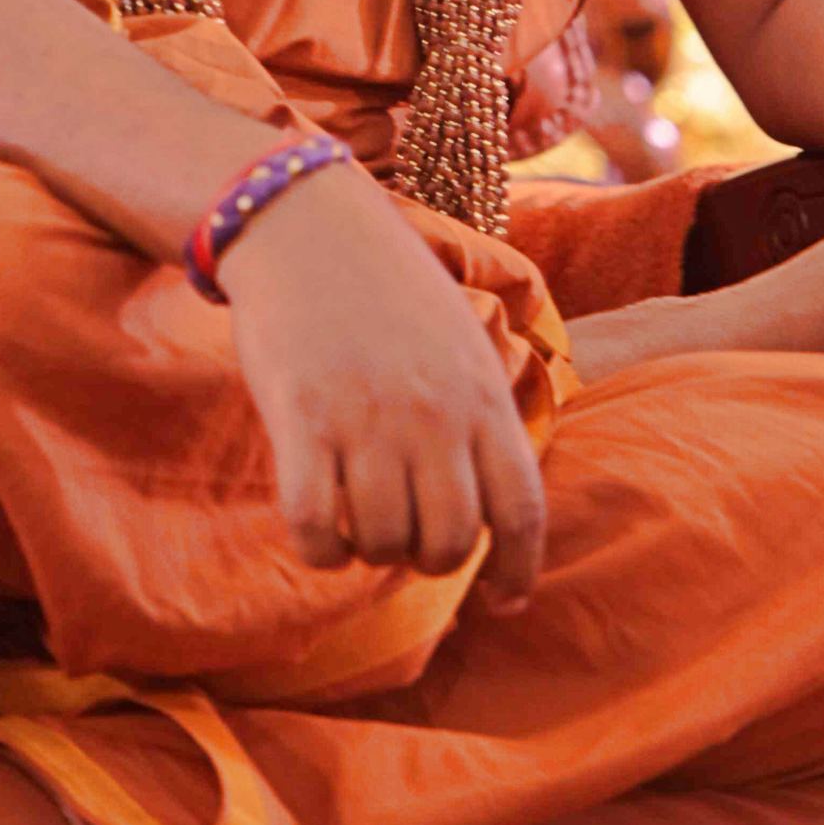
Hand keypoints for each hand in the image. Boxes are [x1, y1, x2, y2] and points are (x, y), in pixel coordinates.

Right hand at [218, 163, 547, 604]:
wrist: (306, 224)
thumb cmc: (387, 286)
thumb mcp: (461, 338)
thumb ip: (480, 414)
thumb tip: (496, 506)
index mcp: (482, 394)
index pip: (521, 510)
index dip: (518, 570)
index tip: (506, 600)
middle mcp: (433, 414)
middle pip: (449, 542)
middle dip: (429, 558)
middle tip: (405, 538)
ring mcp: (368, 419)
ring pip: (383, 543)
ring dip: (370, 550)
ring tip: (356, 518)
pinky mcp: (302, 420)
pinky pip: (317, 530)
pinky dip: (321, 551)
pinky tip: (319, 532)